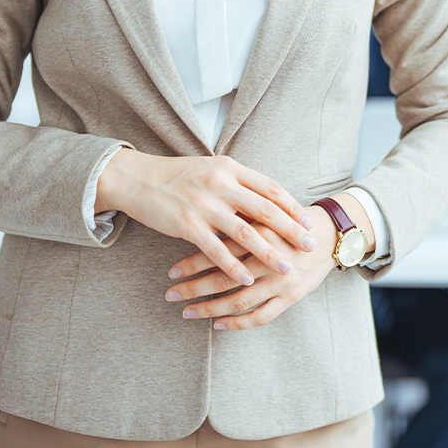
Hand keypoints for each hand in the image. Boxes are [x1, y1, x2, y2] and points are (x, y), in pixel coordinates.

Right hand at [95, 148, 314, 287]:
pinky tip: (248, 279)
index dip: (291, 206)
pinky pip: (216, 250)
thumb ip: (237, 182)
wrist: (137, 178)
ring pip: (245, 232)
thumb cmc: (177, 175)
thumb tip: (265, 198)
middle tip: (309, 246)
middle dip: (291, 230)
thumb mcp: (211, 169)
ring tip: (286, 268)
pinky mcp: (187, 224)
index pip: (270, 188)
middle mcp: (221, 184)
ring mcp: (204, 204)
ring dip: (268, 253)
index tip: (308, 221)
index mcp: (230, 168)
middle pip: (265, 210)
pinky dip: (235, 266)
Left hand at [165, 212, 337, 330]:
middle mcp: (271, 259)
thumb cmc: (291, 221)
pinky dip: (238, 323)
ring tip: (187, 311)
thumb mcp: (266, 213)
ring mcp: (282, 281)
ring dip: (210, 308)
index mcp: (262, 233)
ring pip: (239, 300)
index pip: (220, 251)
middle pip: (225, 277)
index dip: (193, 262)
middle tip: (170, 293)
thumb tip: (201, 220)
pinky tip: (218, 325)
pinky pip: (261, 317)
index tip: (172, 271)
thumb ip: (239, 218)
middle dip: (193, 287)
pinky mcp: (292, 297)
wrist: (331, 235)